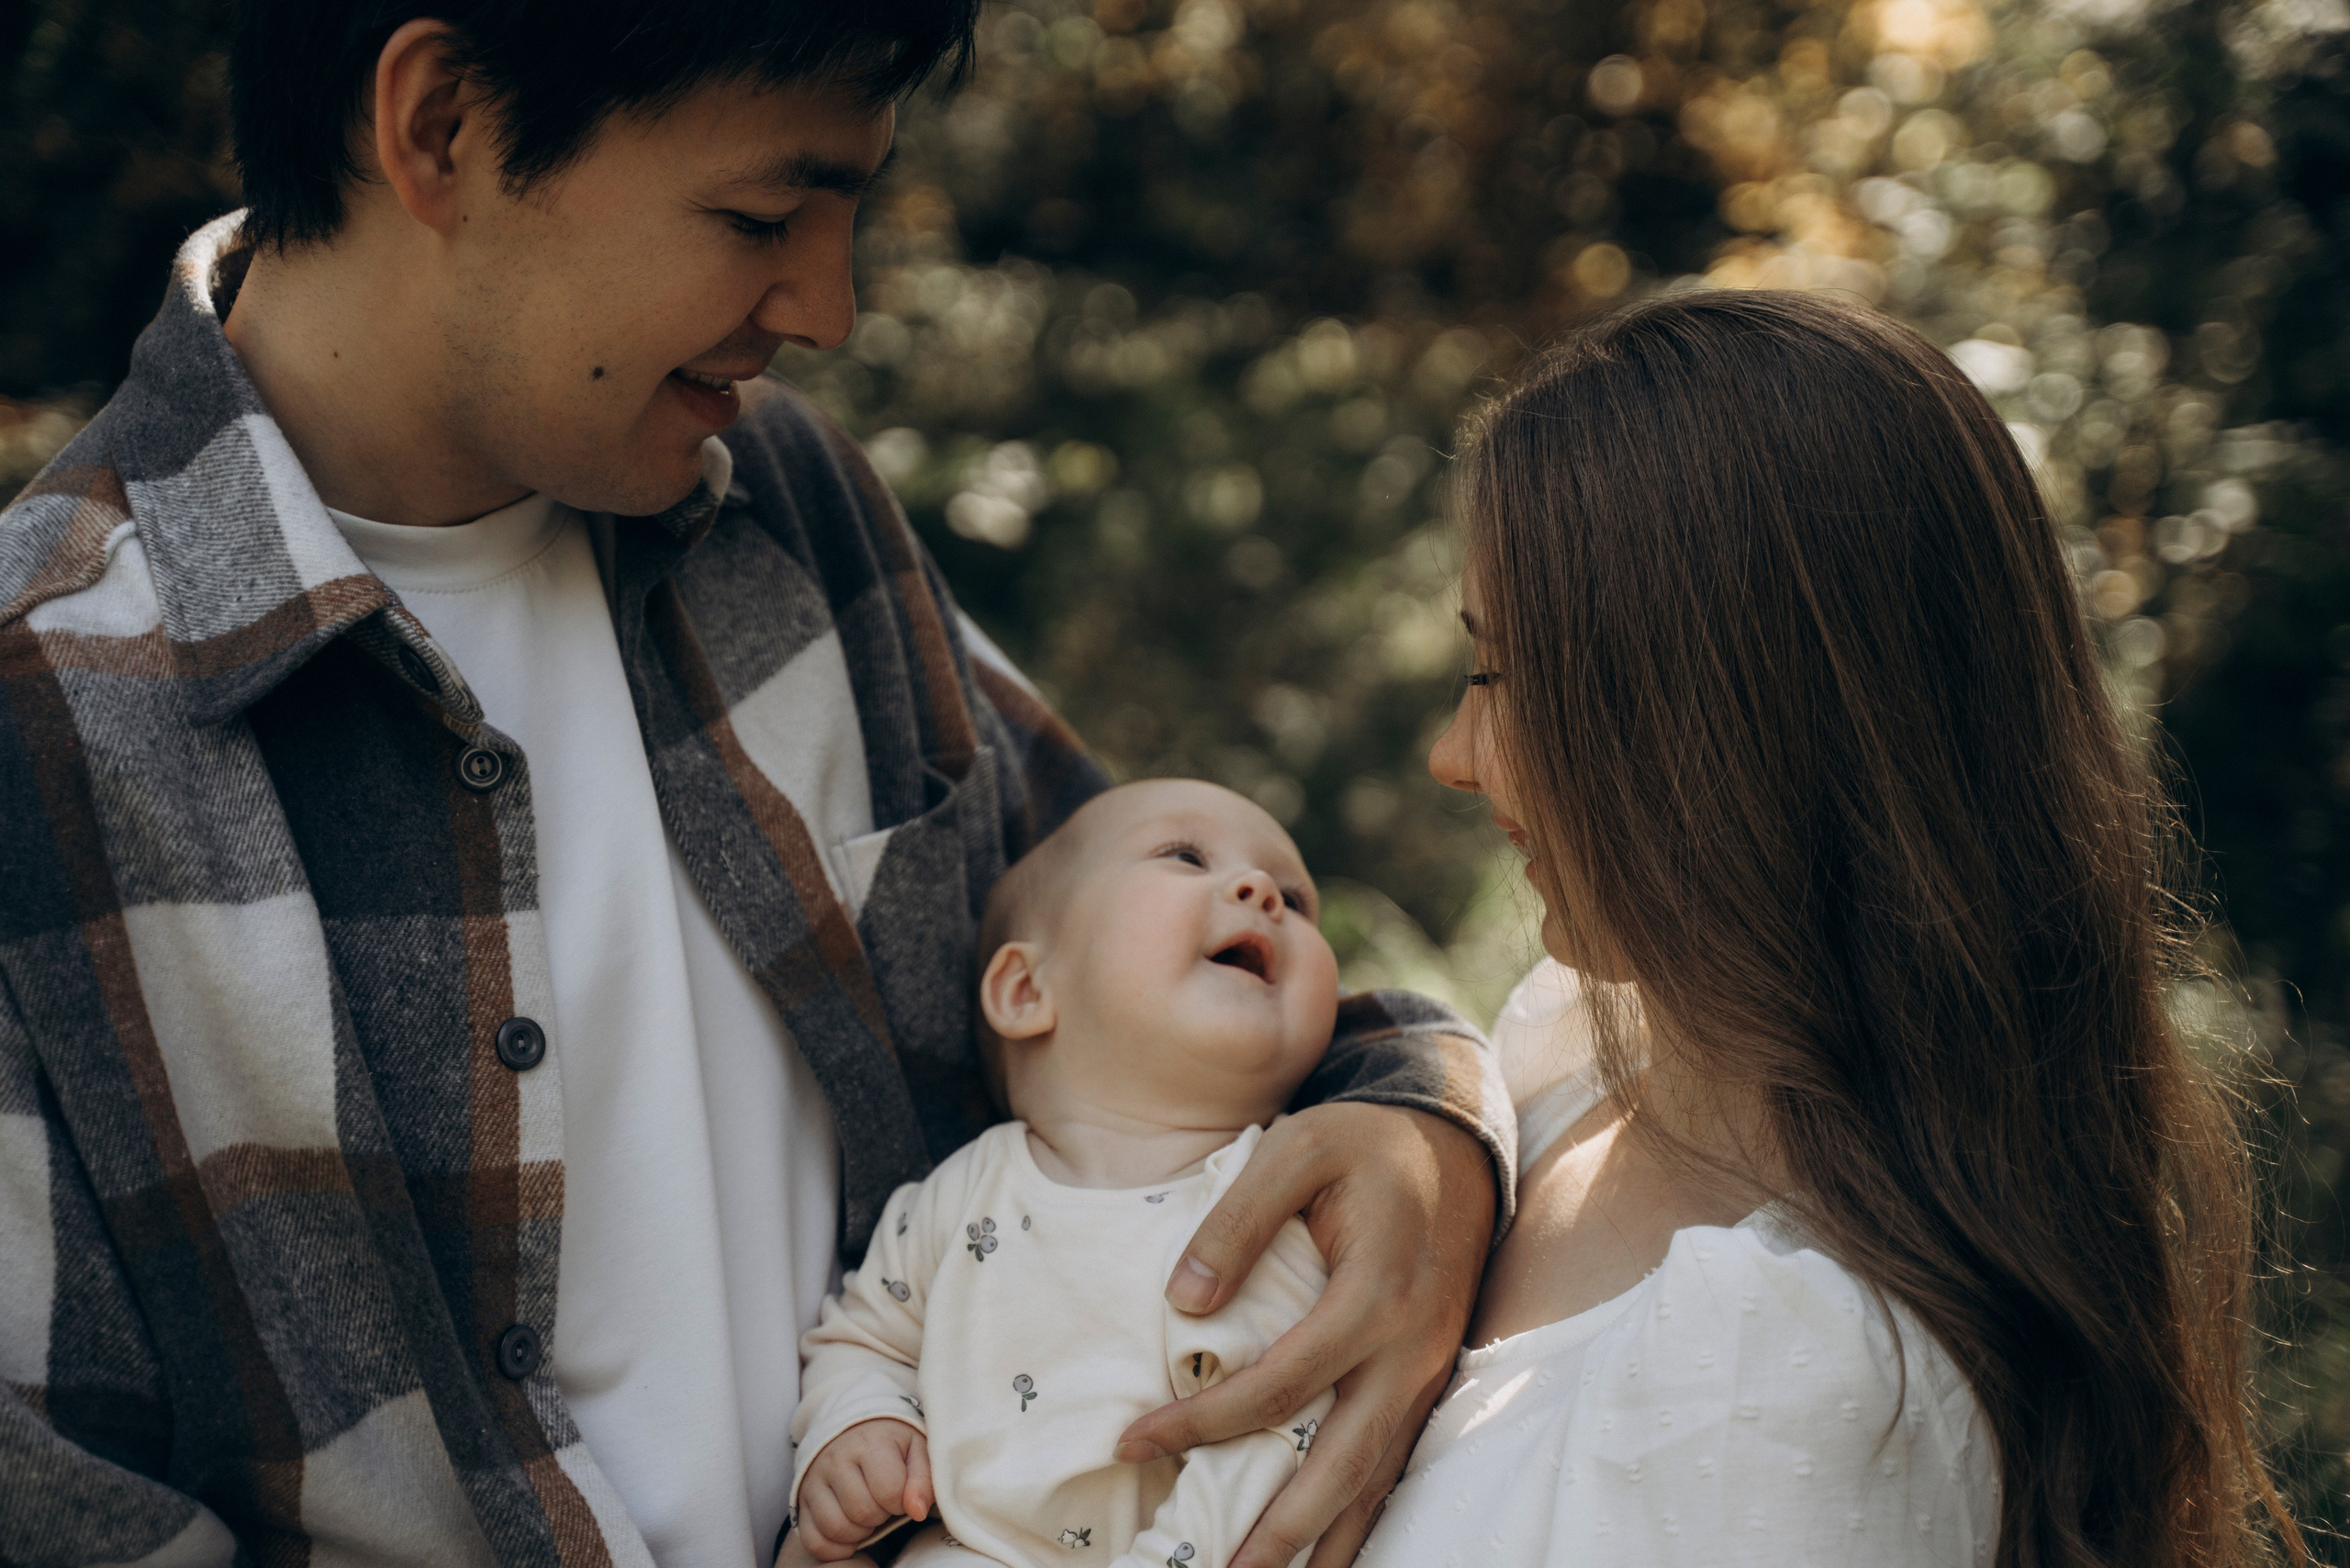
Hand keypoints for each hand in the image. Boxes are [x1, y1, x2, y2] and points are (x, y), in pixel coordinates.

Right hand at [794, 1417, 932, 1561]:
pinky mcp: (801, 1500)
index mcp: (869, 1442)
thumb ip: (924, 1479)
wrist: (854, 1428)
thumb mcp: (917, 1449)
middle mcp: (835, 1459)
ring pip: (835, 1528)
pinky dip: (834, 1547)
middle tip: (882, 1503)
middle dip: (880, 1515)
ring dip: (858, 1532)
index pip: (889, 1491)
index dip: (900, 1501)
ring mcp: (814, 1480)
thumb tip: (917, 1511)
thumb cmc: (891, 1442)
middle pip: (862, 1512)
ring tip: (866, 1515)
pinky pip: (813, 1541)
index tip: (899, 1493)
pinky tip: (850, 1533)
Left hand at [1116, 1102, 1496, 1567]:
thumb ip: (1237, 1219)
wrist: (1455, 1148)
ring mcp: (1426, 1374)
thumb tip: (1182, 1303)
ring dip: (1321, 1543)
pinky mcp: (1427, 1382)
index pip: (1280, 1383)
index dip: (1203, 1421)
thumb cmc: (1364, 1145)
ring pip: (1375, 1481)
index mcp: (1376, 1293)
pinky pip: (1391, 1464)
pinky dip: (1355, 1515)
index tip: (1134, 1441)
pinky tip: (1317, 1548)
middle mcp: (1410, 1349)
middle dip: (1280, 1532)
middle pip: (1343, 1465)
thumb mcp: (1297, 1149)